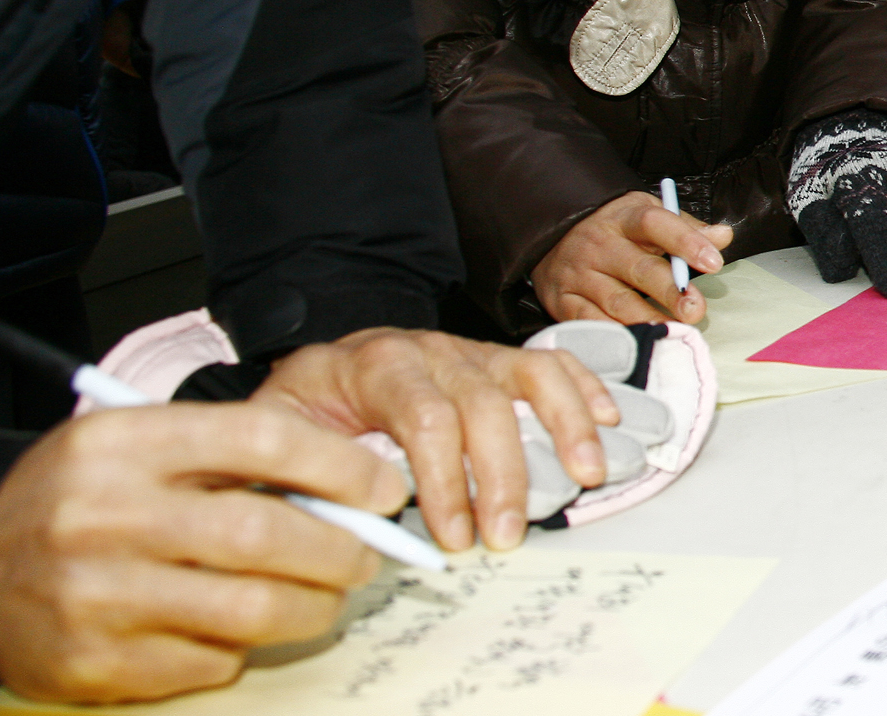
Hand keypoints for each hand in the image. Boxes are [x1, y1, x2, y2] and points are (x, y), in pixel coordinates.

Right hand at [0, 404, 404, 703]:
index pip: (261, 439)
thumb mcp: (139, 448)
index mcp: (122, 443)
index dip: (339, 466)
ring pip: (250, 608)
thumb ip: (230, 461)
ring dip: (312, 607)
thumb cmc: (85, 499)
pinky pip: (210, 661)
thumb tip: (353, 494)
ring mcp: (95, 594)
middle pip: (263, 533)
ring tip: (325, 598)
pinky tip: (237, 629)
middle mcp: (103, 515)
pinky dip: (242, 648)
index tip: (385, 488)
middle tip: (368, 557)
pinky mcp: (94, 662)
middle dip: (341, 550)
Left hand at [250, 329, 619, 552]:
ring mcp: (469, 352)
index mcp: (375, 364)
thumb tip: (356, 518)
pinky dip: (583, 390)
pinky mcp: (496, 360)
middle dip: (501, 476)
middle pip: (483, 406)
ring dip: (565, 428)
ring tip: (584, 477)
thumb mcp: (279, 431)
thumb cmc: (305, 411)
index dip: (444, 480)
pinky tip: (607, 420)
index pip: (425, 417)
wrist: (320, 367)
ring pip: (529, 379)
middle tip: (506, 534)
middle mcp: (430, 350)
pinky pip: (550, 364)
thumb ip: (307, 468)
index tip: (453, 536)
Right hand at [531, 191, 732, 325]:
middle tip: (696, 309)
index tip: (713, 261)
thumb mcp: (646, 214)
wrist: (552, 237)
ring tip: (675, 332)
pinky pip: (591, 322)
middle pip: (639, 268)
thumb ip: (686, 228)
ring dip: (648, 319)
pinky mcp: (563, 300)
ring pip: (617, 301)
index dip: (686, 241)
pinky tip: (639, 341)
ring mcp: (578, 274)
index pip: (656, 224)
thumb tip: (723, 235)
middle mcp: (599, 244)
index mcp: (624, 218)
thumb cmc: (614, 231)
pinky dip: (616, 334)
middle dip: (670, 291)